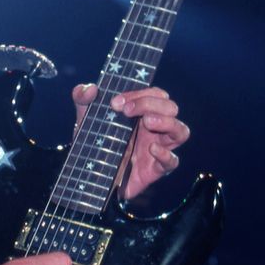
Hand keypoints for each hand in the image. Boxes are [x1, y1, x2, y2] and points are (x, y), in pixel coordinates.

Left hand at [72, 84, 189, 199]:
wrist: (89, 176)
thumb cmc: (94, 144)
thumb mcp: (84, 120)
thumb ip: (82, 100)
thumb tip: (89, 89)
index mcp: (142, 113)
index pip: (155, 94)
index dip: (139, 93)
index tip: (116, 102)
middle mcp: (153, 129)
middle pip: (171, 107)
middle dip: (150, 104)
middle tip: (126, 111)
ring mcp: (157, 148)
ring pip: (181, 131)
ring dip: (167, 122)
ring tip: (147, 122)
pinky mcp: (155, 170)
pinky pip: (172, 161)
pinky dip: (165, 154)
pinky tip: (151, 149)